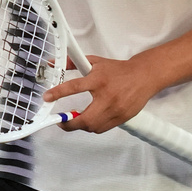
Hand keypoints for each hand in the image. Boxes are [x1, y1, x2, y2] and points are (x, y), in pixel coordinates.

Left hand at [42, 55, 159, 133]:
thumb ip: (74, 63)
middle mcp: (107, 97)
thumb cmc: (119, 70)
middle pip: (84, 119)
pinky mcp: (122, 118)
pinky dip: (94, 126)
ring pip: (93, 127)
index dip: (58, 93)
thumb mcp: (95, 62)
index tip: (47, 97)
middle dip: (69, 124)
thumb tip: (55, 62)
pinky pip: (103, 128)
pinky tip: (91, 120)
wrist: (143, 76)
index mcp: (98, 79)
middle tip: (61, 121)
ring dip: (81, 125)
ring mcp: (115, 110)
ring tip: (76, 120)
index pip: (74, 86)